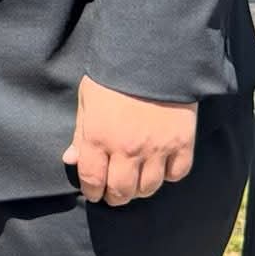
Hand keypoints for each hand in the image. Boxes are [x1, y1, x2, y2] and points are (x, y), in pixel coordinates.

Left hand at [63, 76, 197, 205]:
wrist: (153, 58)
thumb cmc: (113, 77)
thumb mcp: (86, 101)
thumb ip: (80, 134)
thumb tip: (71, 160)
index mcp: (98, 139)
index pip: (92, 180)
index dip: (92, 192)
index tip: (94, 194)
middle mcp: (126, 150)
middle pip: (121, 191)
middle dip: (115, 197)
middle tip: (115, 194)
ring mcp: (157, 149)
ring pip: (149, 187)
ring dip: (140, 190)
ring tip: (136, 184)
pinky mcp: (182, 143)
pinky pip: (177, 173)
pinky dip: (169, 176)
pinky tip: (162, 169)